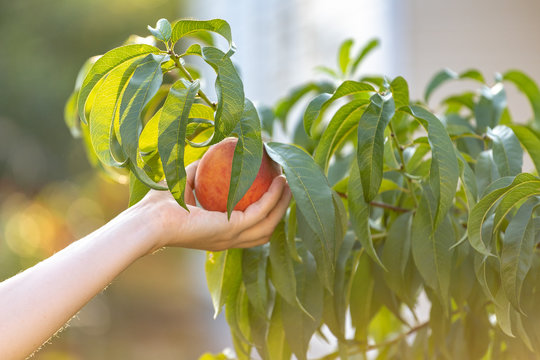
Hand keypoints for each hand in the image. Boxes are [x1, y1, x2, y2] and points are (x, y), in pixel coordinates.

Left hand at [136, 161, 291, 252]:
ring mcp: (232, 237)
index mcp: (218, 234)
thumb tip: (213, 153)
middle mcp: (228, 240)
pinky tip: (279, 182)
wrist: (149, 220)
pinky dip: (273, 197)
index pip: (249, 228)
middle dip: (280, 209)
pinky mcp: (232, 229)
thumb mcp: (184, 183)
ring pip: (269, 223)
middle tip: (287, 186)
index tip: (271, 191)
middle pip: (266, 229)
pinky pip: (260, 212)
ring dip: (282, 204)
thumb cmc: (159, 206)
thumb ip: (200, 170)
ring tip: (288, 183)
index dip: (264, 212)